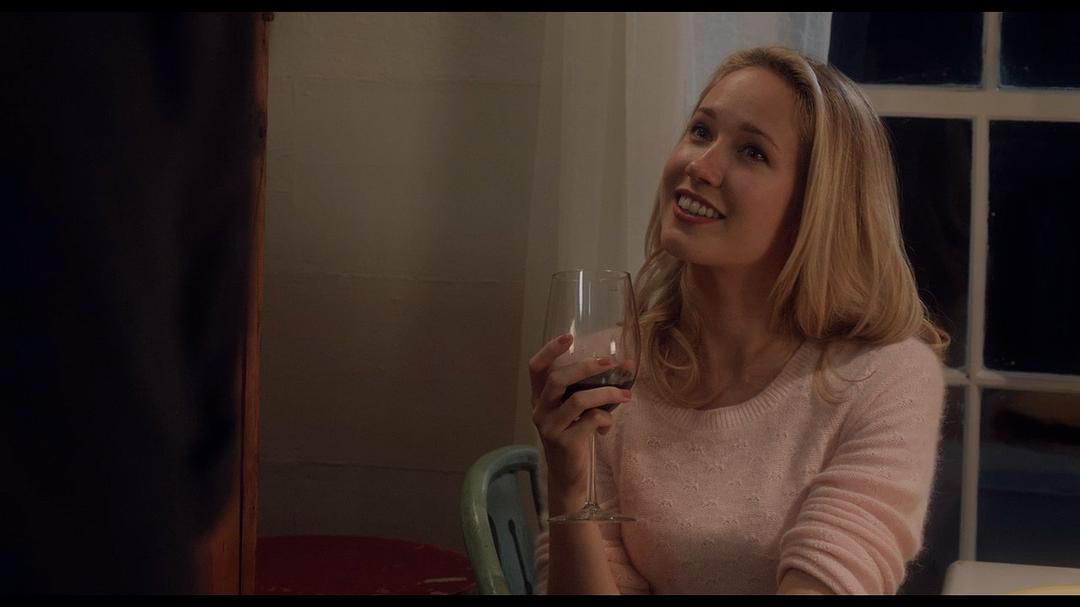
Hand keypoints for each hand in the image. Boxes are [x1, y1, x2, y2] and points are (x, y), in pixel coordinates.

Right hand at [528, 334, 632, 499]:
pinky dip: (606, 419)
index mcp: (540, 398)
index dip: (549, 350)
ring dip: (606, 394)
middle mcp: (540, 410)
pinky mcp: (564, 443)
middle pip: (558, 379)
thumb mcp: (579, 412)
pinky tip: (608, 426)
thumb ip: (594, 389)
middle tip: (610, 363)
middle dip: (586, 367)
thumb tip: (627, 364)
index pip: (536, 368)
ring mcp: (550, 427)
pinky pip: (591, 421)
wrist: (568, 478)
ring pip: (578, 400)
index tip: (568, 336)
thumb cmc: (576, 437)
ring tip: (626, 395)